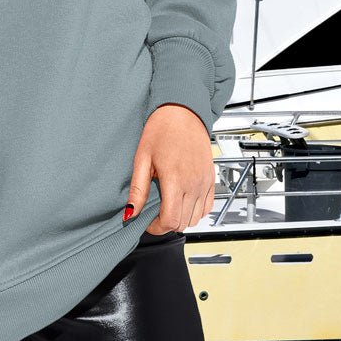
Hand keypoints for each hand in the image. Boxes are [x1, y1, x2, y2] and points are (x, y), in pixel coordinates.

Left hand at [127, 103, 214, 234]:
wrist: (183, 112)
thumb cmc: (162, 129)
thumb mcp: (142, 158)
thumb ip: (137, 189)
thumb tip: (130, 213)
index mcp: (175, 179)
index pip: (170, 220)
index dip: (156, 228)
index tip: (146, 221)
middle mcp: (194, 183)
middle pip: (183, 223)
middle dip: (165, 223)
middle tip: (153, 212)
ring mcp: (205, 183)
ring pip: (196, 219)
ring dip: (180, 218)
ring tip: (167, 204)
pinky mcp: (211, 180)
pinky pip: (207, 208)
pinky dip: (195, 211)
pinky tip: (182, 200)